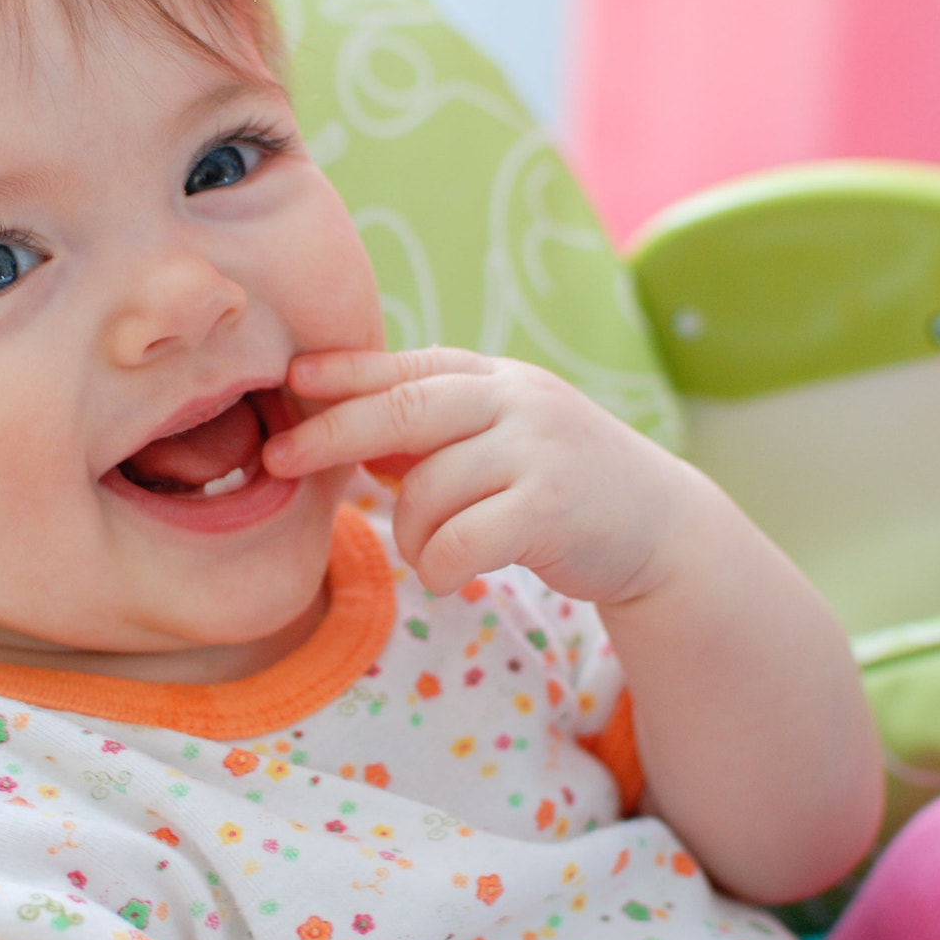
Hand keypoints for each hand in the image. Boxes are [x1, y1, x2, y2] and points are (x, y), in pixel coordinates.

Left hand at [263, 347, 698, 605]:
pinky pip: (456, 543)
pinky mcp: (551, 507)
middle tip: (278, 459)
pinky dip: (438, 568)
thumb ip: (432, 429)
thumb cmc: (556, 484)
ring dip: (410, 535)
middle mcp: (517, 401)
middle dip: (330, 434)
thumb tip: (340, 427)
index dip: (343, 371)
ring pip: (425, 493)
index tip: (291, 378)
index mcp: (495, 378)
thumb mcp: (498, 439)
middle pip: (402, 411)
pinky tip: (452, 574)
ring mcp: (537, 450)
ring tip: (432, 551)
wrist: (660, 529)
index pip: (406, 365)